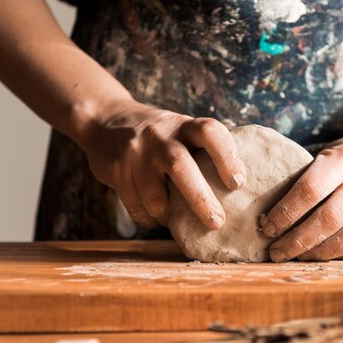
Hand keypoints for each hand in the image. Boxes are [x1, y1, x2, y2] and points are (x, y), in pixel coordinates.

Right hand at [79, 100, 246, 229]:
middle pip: (180, 166)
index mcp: (183, 125)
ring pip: (155, 197)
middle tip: (217, 222)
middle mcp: (158, 135)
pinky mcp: (115, 170)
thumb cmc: (158, 136)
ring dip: (169, 215)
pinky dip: (149, 219)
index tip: (238, 183)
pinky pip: (136, 207)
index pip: (209, 132)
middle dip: (200, 199)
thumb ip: (202, 150)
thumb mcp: (181, 130)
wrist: (104, 120)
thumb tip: (238, 191)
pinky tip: (155, 216)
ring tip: (176, 219)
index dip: (227, 156)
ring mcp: (134, 153)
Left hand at [259, 87, 342, 261]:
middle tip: (275, 252)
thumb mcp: (324, 157)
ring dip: (318, 253)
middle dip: (296, 240)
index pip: (310, 188)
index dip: (284, 212)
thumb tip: (262, 212)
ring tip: (297, 257)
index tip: (265, 227)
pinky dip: (340, 255)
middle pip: (328, 218)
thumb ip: (303, 179)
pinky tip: (321, 257)